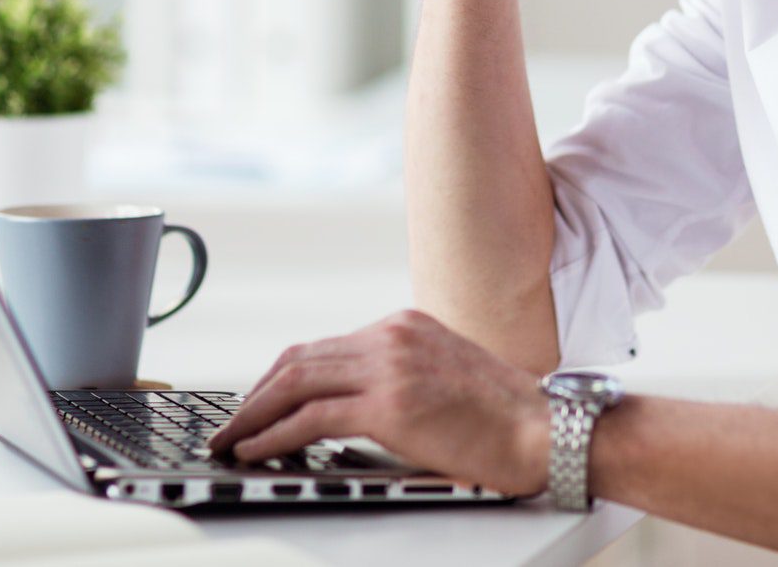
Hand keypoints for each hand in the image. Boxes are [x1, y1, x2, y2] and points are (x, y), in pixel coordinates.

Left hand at [207, 309, 551, 495]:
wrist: (547, 429)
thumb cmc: (507, 417)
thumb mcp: (447, 377)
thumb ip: (403, 378)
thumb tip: (355, 410)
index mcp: (406, 326)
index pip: (323, 346)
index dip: (280, 377)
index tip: (258, 402)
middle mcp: (393, 336)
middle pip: (300, 358)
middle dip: (256, 394)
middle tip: (230, 423)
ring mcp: (391, 366)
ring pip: (295, 382)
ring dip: (254, 415)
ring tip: (231, 440)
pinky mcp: (390, 404)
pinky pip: (311, 417)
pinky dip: (274, 434)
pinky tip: (257, 451)